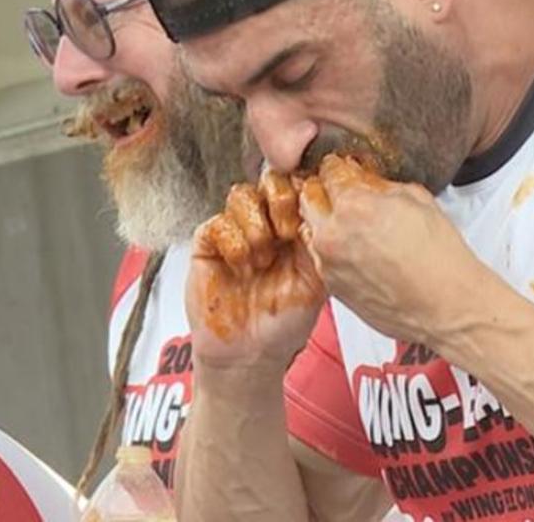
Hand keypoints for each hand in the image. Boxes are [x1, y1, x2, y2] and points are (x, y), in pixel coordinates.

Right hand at [187, 170, 324, 366]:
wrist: (252, 354)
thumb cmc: (285, 322)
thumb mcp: (317, 279)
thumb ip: (320, 242)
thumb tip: (325, 209)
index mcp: (295, 226)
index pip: (298, 185)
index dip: (304, 190)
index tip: (311, 211)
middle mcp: (266, 223)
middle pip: (270, 179)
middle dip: (281, 200)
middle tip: (288, 232)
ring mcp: (236, 232)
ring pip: (242, 194)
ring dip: (257, 224)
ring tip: (264, 258)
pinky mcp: (208, 245)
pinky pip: (218, 223)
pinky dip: (234, 242)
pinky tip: (243, 268)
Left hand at [300, 155, 493, 345]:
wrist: (447, 305)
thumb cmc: (440, 257)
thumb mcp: (418, 200)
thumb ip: (382, 186)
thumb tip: (367, 181)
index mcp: (354, 205)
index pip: (329, 171)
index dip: (338, 166)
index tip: (343, 168)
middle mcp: (333, 234)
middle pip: (310, 197)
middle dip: (324, 191)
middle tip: (342, 194)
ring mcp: (329, 264)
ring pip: (312, 229)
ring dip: (325, 222)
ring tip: (352, 226)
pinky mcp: (332, 288)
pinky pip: (322, 258)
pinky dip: (333, 250)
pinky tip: (358, 252)